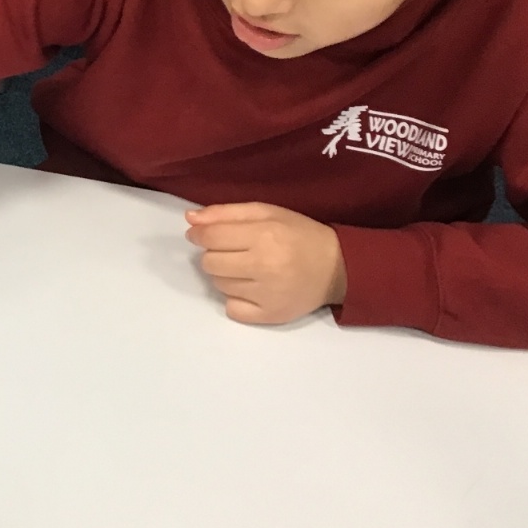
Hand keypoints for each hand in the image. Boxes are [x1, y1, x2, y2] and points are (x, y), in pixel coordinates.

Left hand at [184, 202, 346, 324]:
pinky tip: (251, 289)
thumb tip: (190, 219)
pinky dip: (235, 299)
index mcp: (264, 235)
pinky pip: (232, 309)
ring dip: (225, 275)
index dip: (198, 235)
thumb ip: (226, 213)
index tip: (200, 234)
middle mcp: (264, 266)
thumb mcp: (267, 212)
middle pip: (210, 263)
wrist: (337, 267)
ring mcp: (267, 295)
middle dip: (214, 255)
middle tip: (232, 251)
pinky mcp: (271, 315)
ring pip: (219, 285)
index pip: (211, 238)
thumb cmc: (299, 234)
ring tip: (247, 268)